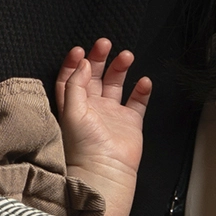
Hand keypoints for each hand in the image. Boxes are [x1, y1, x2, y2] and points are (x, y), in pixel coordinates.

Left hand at [54, 39, 146, 215]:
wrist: (105, 171)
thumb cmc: (83, 148)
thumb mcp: (71, 111)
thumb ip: (75, 84)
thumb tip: (83, 63)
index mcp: (73, 106)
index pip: (71, 78)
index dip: (74, 63)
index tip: (80, 50)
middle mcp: (92, 108)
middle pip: (95, 76)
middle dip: (99, 58)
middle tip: (105, 44)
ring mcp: (112, 115)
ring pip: (116, 84)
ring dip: (120, 68)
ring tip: (126, 56)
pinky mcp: (130, 123)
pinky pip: (137, 102)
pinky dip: (142, 90)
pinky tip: (144, 81)